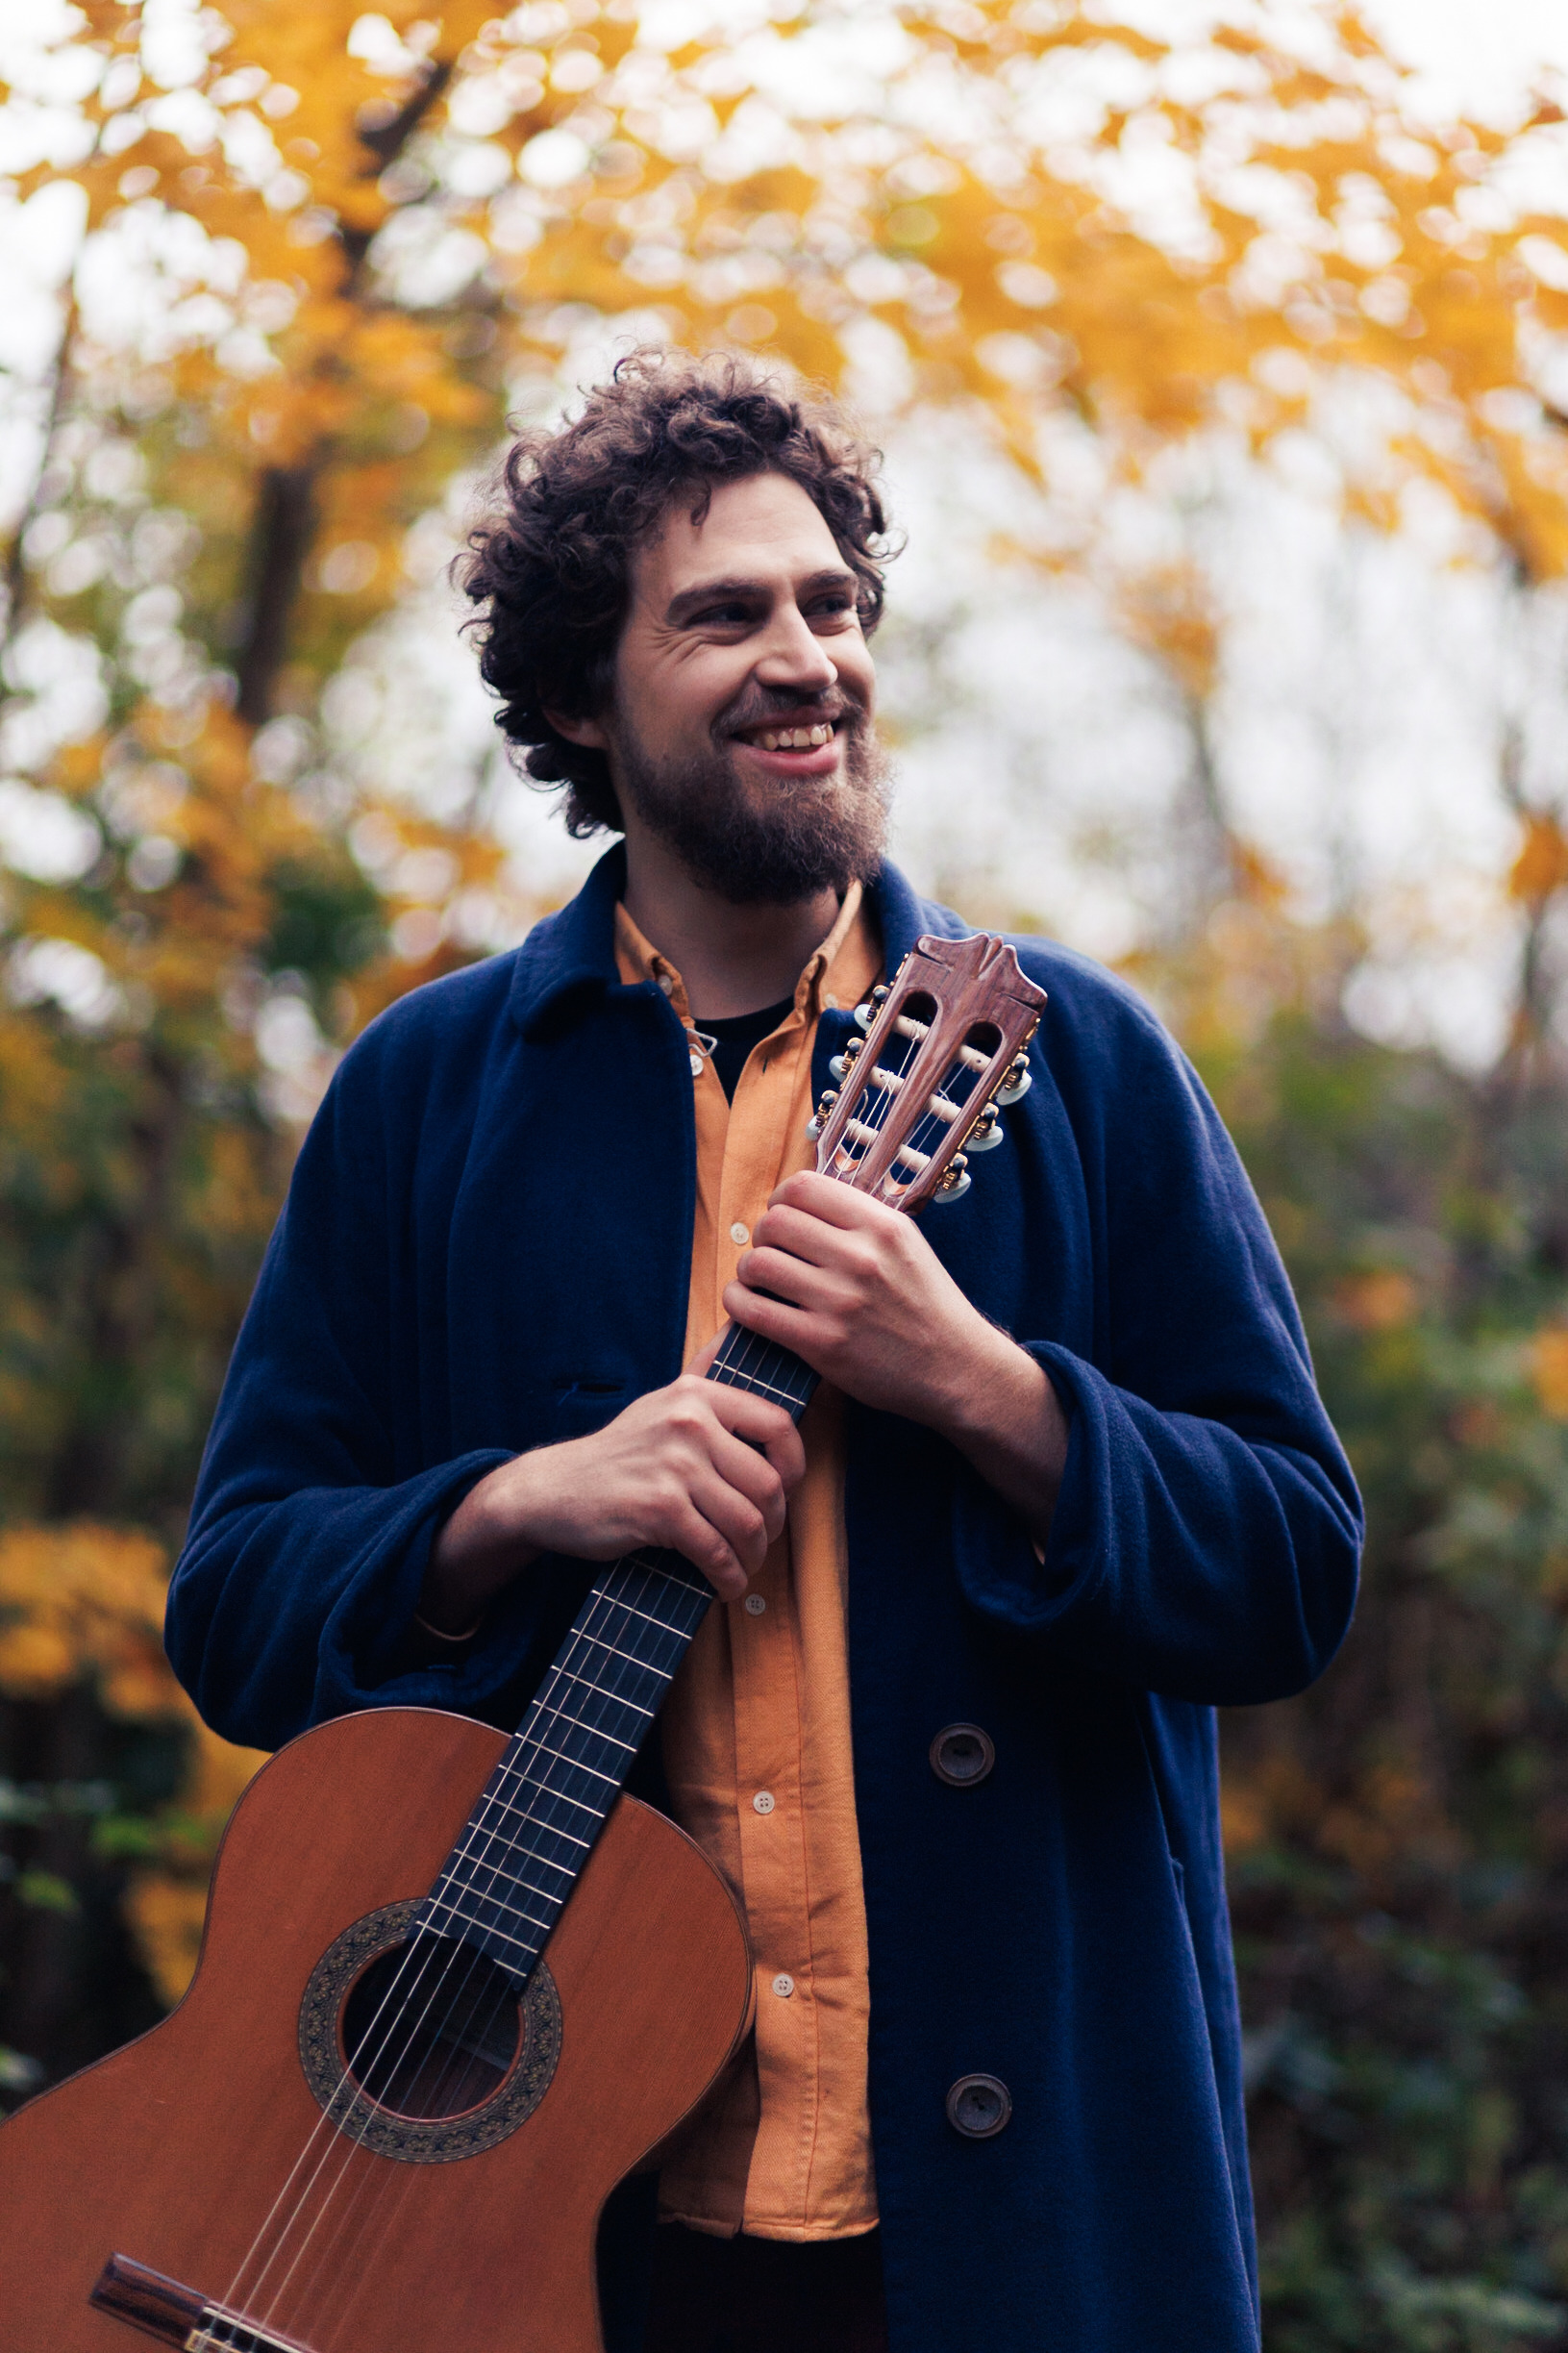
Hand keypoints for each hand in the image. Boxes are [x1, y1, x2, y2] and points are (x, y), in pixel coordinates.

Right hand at [420, 1368, 804, 1630]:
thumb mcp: (660, 1407)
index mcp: (696, 1394)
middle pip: (769, 1482)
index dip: (794, 1464)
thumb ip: (703, 1386)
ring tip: (743, 1566)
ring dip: (753, 1556)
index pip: (777, 1423)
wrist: (551, 1490)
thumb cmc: (617, 1456)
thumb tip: (741, 1337)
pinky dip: (728, 1576)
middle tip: (762, 1540)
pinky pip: (716, 1551)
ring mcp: (673, 1466)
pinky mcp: (658, 1509)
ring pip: (748, 1521)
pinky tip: (725, 1584)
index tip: (787, 1490)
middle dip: (774, 1523)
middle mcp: (689, 1422)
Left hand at [724, 1170, 1068, 1541]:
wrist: (955, 1367)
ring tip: (760, 1281)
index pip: (804, 1187)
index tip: (783, 1216)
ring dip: (748, 1270)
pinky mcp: (823, 1343)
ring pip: (758, 1263)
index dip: (781, 1199)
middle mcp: (862, 1258)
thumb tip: (800, 1200)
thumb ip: (859, 1220)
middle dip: (763, 1235)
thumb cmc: (925, 1305)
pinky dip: (739, 1302)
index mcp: (882, 1226)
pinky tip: (749, 1304)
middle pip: (774, 1222)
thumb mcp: (906, 1244)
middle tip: (772, 1253)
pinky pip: (755, 1310)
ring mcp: (841, 1301)